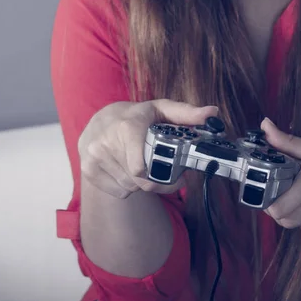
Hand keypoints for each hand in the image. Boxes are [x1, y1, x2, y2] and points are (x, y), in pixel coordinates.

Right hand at [78, 100, 218, 199]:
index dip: (161, 178)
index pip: (140, 167)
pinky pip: (118, 191)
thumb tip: (212, 113)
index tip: (179, 177)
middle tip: (166, 172)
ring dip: (142, 182)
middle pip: (140, 181)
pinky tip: (127, 168)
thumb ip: (186, 113)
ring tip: (143, 164)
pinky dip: (128, 186)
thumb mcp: (160, 110)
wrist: (99, 120)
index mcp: (126, 125)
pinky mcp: (88, 170)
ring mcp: (93, 157)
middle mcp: (105, 141)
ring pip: (130, 187)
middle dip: (158, 180)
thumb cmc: (136, 115)